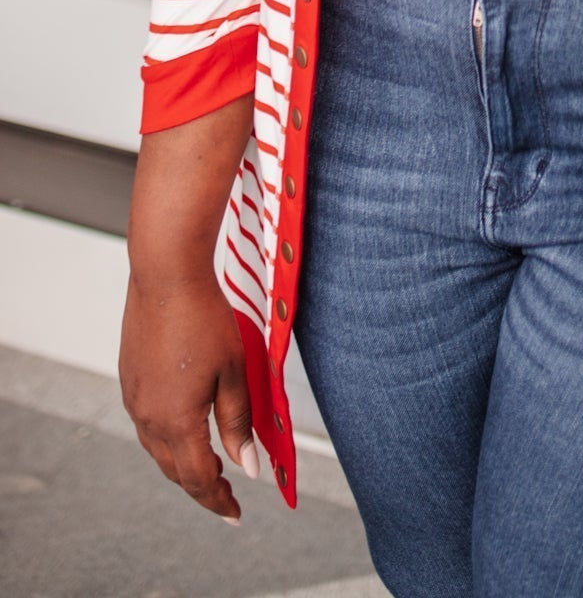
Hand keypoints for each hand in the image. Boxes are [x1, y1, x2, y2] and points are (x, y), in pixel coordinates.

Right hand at [119, 271, 257, 522]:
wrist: (166, 274)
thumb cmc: (205, 318)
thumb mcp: (232, 373)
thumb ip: (237, 423)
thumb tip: (246, 467)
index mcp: (176, 421)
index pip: (198, 479)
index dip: (219, 500)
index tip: (236, 514)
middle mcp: (147, 417)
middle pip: (174, 469)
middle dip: (202, 486)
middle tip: (227, 496)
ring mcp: (133, 398)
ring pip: (157, 449)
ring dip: (182, 463)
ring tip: (210, 468)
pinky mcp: (129, 379)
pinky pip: (147, 424)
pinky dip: (168, 438)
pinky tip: (184, 429)